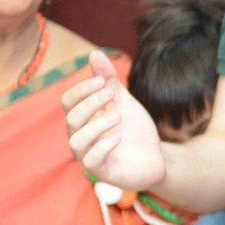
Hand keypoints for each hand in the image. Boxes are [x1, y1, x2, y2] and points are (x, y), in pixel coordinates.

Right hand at [62, 51, 167, 189]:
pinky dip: (102, 146)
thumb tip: (94, 53)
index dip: (81, 89)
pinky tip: (118, 137)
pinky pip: (91, 161)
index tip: (103, 82)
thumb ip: (108, 80)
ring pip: (76, 141)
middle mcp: (82, 137)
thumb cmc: (134, 130)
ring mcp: (90, 155)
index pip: (68, 101)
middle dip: (90, 103)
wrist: (156, 157)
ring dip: (96, 126)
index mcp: (84, 118)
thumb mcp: (123, 101)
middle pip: (71, 119)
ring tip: (117, 118)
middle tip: (111, 96)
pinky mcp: (103, 172)